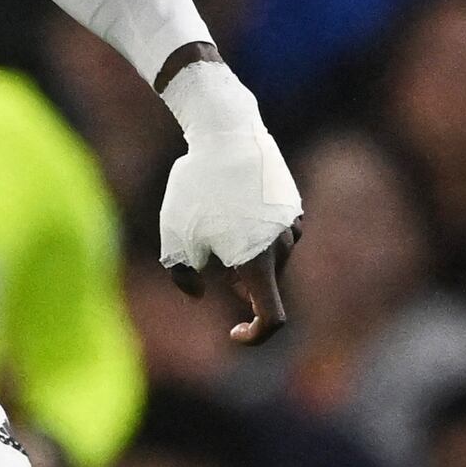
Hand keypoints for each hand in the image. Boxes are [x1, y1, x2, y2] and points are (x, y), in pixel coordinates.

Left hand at [154, 49, 302, 345]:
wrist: (225, 131)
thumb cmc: (196, 187)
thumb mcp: (174, 238)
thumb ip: (184, 277)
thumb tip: (200, 292)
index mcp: (259, 262)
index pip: (273, 319)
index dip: (256, 335)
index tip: (233, 331)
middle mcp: (283, 245)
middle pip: (263, 283)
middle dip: (239, 282)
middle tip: (208, 258)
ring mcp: (291, 222)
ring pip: (269, 255)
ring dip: (246, 254)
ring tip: (213, 220)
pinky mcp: (291, 200)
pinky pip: (274, 230)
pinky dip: (255, 231)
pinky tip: (231, 204)